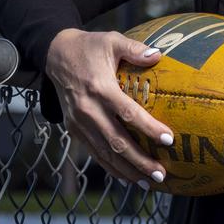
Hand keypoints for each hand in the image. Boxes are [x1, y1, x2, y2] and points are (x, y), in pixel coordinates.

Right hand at [44, 28, 173, 186]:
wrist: (55, 55)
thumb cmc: (90, 47)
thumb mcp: (112, 40)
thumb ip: (135, 49)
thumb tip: (158, 55)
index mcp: (100, 88)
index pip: (127, 113)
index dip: (148, 128)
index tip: (168, 139)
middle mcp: (88, 110)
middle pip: (116, 142)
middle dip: (140, 161)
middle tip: (162, 174)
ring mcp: (79, 123)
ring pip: (105, 153)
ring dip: (128, 171)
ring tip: (150, 182)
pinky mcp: (74, 130)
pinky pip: (94, 153)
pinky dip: (111, 168)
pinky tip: (128, 179)